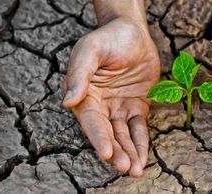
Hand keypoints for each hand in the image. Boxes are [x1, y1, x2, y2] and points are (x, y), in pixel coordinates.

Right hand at [62, 17, 159, 176]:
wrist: (133, 32)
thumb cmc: (109, 37)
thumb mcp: (91, 49)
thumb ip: (80, 74)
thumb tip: (68, 102)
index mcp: (85, 95)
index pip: (91, 121)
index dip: (98, 137)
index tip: (106, 153)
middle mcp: (100, 105)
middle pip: (108, 133)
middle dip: (117, 151)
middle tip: (126, 168)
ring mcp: (119, 108)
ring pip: (124, 135)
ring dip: (130, 153)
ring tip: (136, 170)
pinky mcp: (137, 107)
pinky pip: (139, 128)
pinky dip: (141, 143)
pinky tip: (143, 158)